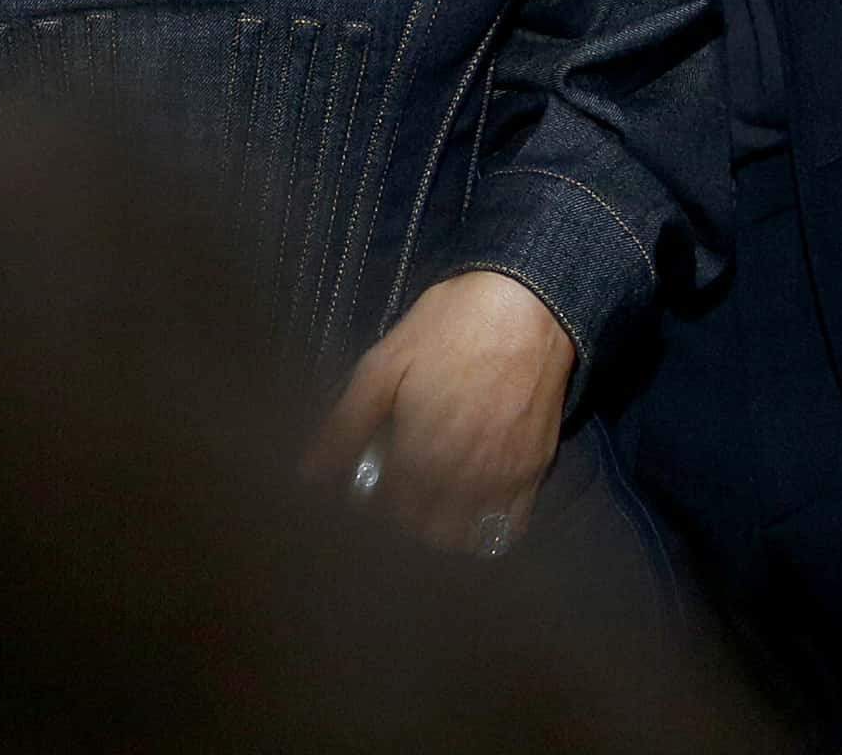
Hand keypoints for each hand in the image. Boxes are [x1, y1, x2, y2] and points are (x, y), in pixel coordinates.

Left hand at [303, 269, 574, 552]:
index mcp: (417, 455)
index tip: (369, 483)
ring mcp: (502, 480)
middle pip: (422, 533)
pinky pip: (508, 529)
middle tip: (396, 488)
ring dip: (439, 529)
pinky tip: (471, 504)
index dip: (371, 504)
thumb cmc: (447, 328)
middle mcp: (460, 479)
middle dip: (403, 519)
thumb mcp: (383, 365)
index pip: (384, 515)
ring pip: (461, 538)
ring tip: (429, 498)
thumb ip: (345, 425)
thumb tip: (307, 475)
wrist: (526, 303)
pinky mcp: (534, 472)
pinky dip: (484, 529)